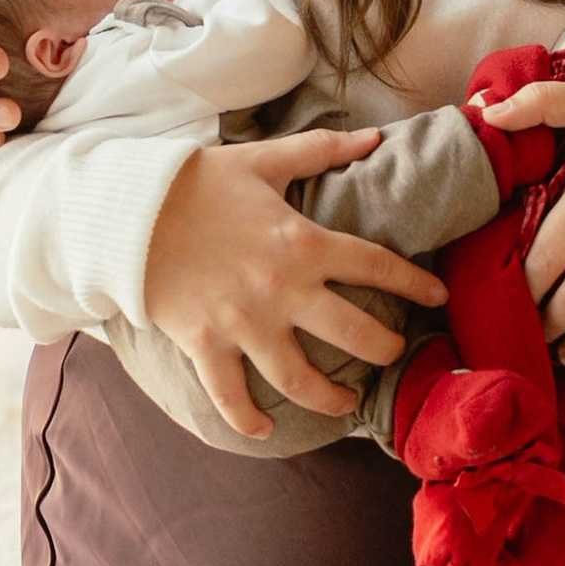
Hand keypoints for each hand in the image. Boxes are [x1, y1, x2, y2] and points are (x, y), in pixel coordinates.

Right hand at [142, 128, 449, 442]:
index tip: (437, 297)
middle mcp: (283, 290)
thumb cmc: (197, 183)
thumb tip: (375, 137)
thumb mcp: (263, 160)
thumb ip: (322, 150)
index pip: (379, 267)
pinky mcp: (206, 344)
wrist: (127, 210)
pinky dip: (249, 419)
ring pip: (303, 379)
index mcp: (304, 242)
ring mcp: (245, 323)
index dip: (417, 284)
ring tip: (346, 402)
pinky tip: (264, 428)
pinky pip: (232, 396)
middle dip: (386, 349)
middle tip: (394, 353)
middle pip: (356, 334)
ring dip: (332, 398)